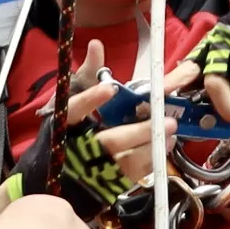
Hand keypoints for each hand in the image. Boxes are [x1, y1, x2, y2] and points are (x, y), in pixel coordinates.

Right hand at [50, 42, 160, 205]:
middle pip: (108, 142)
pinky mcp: (107, 183)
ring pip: (124, 162)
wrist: (59, 173)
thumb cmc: (71, 128)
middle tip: (165, 122)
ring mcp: (93, 169)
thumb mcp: (76, 96)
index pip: (74, 110)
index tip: (110, 88)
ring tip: (170, 132)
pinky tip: (165, 145)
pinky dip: (151, 161)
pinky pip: (131, 175)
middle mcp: (77, 148)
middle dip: (137, 133)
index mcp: (65, 124)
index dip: (90, 100)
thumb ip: (89, 72)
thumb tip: (97, 45)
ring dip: (150, 148)